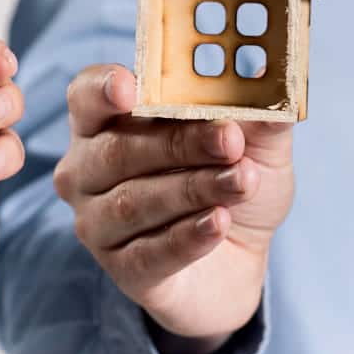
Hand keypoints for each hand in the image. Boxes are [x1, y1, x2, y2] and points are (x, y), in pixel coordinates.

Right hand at [53, 64, 293, 353]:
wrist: (239, 254)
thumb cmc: (227, 178)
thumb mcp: (251, 141)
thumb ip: (255, 113)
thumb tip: (268, 84)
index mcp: (103, 121)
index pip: (86, 95)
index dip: (104, 89)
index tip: (131, 87)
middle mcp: (86, 169)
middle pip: (118, 149)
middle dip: (178, 143)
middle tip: (229, 139)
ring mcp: (97, 222)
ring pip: (135, 202)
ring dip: (193, 189)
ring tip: (242, 181)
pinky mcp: (123, 270)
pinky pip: (150, 253)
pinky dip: (188, 236)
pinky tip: (220, 223)